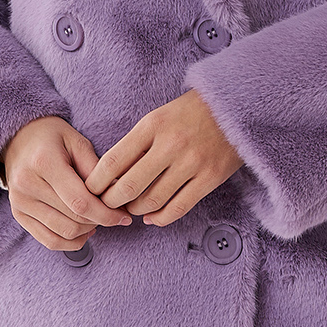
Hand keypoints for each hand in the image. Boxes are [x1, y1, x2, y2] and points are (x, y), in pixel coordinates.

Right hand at [0, 116, 131, 251]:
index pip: (80, 201)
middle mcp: (27, 185)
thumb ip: (96, 169)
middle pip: (73, 219)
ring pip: (64, 233)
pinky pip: (49, 241)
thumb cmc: (53, 138)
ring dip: (88, 231)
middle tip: (115, 215)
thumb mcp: (78, 142)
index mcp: (44, 162)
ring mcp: (20, 202)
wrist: (18, 140)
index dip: (106, 214)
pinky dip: (72, 242)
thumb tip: (118, 194)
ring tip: (98, 219)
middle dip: (100, 221)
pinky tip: (84, 230)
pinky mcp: (18, 215)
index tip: (124, 216)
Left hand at [84, 91, 242, 226]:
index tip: (90, 190)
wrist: (236, 107)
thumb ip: (137, 143)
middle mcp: (171, 144)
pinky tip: (151, 218)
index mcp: (152, 125)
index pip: (113, 160)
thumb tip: (111, 176)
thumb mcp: (158, 117)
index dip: (97, 181)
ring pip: (152, 201)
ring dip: (136, 210)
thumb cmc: (190, 113)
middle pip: (129, 186)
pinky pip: (178, 208)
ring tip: (130, 209)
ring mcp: (192, 163)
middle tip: (106, 206)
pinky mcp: (210, 178)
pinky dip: (160, 218)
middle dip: (111, 202)